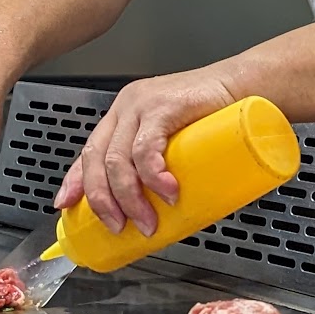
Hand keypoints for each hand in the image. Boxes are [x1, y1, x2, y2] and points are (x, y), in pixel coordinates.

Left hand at [53, 68, 236, 237]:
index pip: (89, 151)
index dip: (74, 181)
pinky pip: (146, 148)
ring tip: (149, 221)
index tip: (66, 206)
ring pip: (118, 160)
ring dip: (130, 199)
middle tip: (119, 228)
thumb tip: (159, 213)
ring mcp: (144, 104)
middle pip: (98, 160)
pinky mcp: (165, 106)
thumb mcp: (179, 143)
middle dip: (103, 202)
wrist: (249, 85)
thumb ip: (164, 166)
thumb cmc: (218, 116)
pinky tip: (165, 192)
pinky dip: (152, 177)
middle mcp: (127, 107)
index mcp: (124, 115)